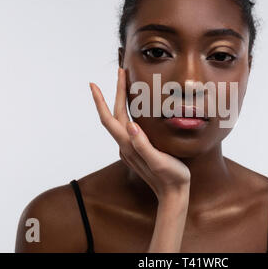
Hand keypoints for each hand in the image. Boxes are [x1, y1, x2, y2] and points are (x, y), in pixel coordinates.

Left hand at [89, 68, 190, 198]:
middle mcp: (126, 146)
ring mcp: (130, 149)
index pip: (110, 118)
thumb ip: (143, 145)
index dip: (101, 100)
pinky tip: (136, 108)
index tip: (93, 84)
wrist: (174, 195)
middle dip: (114, 92)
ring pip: (120, 120)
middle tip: (121, 73)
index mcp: (129, 145)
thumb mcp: (159, 161)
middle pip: (114, 115)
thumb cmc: (171, 178)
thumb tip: (131, 125)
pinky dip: (128, 112)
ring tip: (126, 85)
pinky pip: (128, 127)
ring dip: (119, 102)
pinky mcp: (137, 151)